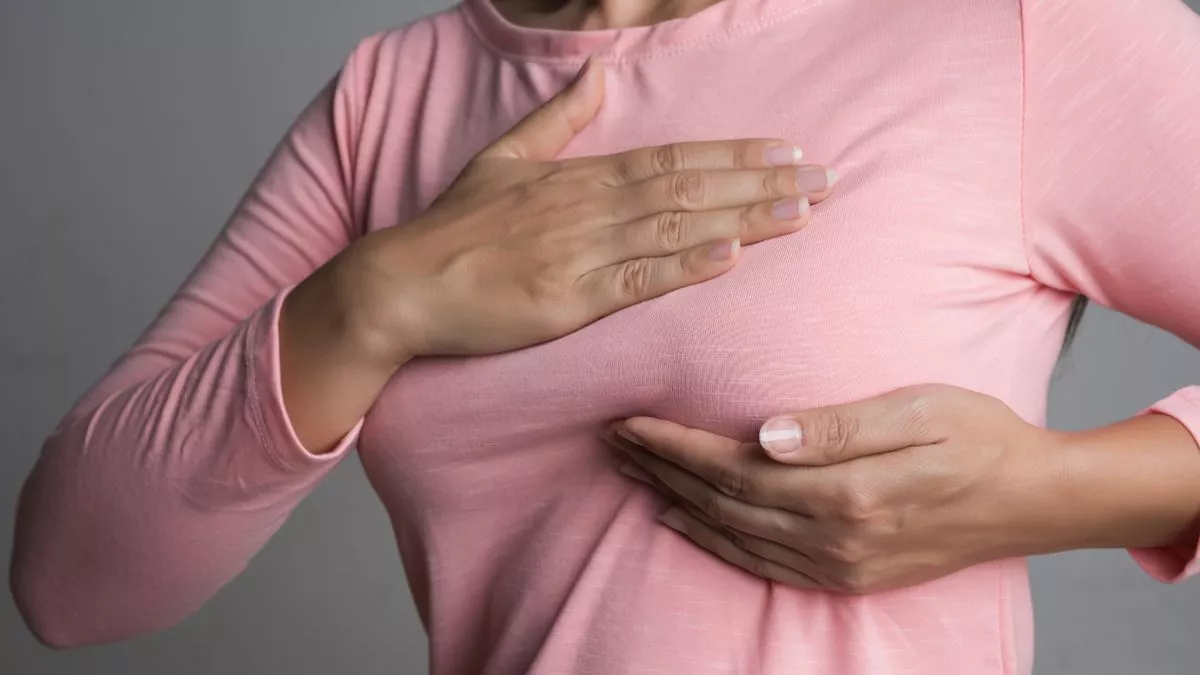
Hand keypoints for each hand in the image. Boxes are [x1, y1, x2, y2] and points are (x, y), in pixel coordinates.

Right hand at [331, 58, 835, 361]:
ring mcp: (581, 253)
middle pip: (690, 186)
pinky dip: (686, 266)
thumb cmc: (453, 227)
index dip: (735, 154)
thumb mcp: (503, 158)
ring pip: (676, 227)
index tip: (788, 151)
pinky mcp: (568, 300)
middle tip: (826, 180)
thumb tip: (596, 72)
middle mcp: (589, 208)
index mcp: (580, 177)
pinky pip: (638, 280)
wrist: (404, 284)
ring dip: (744, 218)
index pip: (673, 156)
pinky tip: (731, 258)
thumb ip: (556, 118)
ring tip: (801, 212)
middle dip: (762, 183)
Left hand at [606, 385, 1071, 593]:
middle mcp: (834, 539)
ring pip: (731, 536)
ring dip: (676, 502)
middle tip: (612, 439)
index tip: (628, 420)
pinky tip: (685, 523)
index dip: (673, 444)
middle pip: (720, 502)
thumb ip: (839, 426)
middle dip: (659, 469)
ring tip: (633, 473)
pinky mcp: (847, 577)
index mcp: (846, 492)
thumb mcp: (918, 410)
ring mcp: (839, 566)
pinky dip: (714, 544)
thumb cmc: (980, 438)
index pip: (731, 466)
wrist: (1035, 502)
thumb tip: (764, 434)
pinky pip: (760, 566)